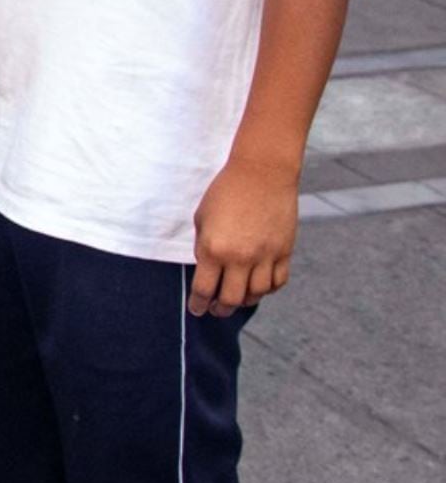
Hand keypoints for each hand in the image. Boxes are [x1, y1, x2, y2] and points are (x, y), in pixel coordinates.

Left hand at [188, 157, 297, 316]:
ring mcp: (265, 256)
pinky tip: (259, 286)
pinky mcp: (285, 251)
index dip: (198, 304)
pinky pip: (278, 282)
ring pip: (257, 294)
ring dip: (245, 301)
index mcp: (213, 250)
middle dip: (220, 309)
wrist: (262, 172)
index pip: (203, 290)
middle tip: (216, 309)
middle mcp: (240, 258)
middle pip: (230, 299)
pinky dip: (269, 289)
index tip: (197, 309)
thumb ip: (203, 248)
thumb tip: (207, 271)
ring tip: (237, 298)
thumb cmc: (225, 192)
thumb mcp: (202, 219)